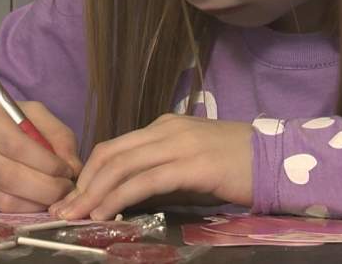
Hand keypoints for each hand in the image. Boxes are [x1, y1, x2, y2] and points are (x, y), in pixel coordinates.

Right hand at [0, 100, 83, 211]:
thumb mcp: (25, 113)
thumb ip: (55, 133)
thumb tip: (74, 165)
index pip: (17, 145)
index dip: (47, 163)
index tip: (68, 170)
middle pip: (9, 175)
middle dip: (46, 187)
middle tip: (66, 189)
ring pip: (2, 197)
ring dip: (36, 202)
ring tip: (56, 198)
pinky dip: (23, 209)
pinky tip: (37, 203)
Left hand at [49, 114, 252, 219]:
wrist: (278, 159)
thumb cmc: (239, 163)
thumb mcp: (195, 157)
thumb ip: (165, 166)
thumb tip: (131, 191)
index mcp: (166, 126)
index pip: (116, 146)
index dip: (89, 172)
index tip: (74, 197)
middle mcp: (167, 129)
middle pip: (111, 153)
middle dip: (82, 184)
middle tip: (62, 209)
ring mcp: (179, 145)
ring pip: (121, 166)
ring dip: (93, 193)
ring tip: (75, 215)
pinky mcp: (191, 165)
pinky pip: (144, 181)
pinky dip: (119, 197)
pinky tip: (105, 213)